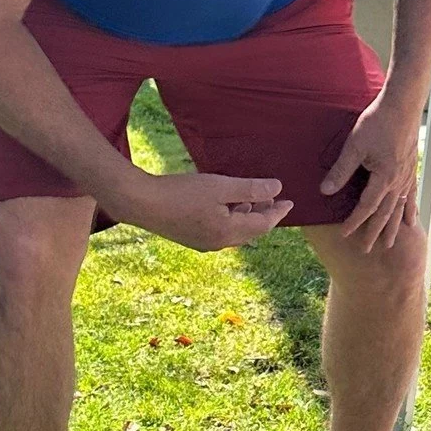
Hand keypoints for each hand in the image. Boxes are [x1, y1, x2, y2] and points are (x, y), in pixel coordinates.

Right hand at [118, 170, 292, 250]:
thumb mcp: (220, 186)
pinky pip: (221, 230)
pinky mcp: (192, 237)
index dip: (278, 212)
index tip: (289, 201)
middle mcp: (219, 243)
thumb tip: (277, 189)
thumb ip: (251, 189)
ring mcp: (204, 243)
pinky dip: (231, 217)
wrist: (141, 202)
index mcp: (228, 233)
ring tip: (252, 199)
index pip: (264, 225)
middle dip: (265, 215)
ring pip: (236, 231)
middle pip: (251, 231)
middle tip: (275, 200)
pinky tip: (226, 204)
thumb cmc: (181, 192)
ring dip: (247, 215)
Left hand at [320, 88, 421, 249]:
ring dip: (393, 226)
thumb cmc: (377, 122)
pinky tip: (410, 220)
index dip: (355, 222)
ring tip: (389, 243)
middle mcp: (398, 182)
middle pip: (385, 213)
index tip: (345, 234)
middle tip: (367, 250)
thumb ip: (341, 171)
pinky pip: (411, 195)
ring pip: (399, 208)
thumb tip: (326, 191)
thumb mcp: (354, 146)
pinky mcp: (411, 168)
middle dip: (375, 232)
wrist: (402, 105)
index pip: (366, 207)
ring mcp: (407, 176)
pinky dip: (410, 209)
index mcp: (384, 178)